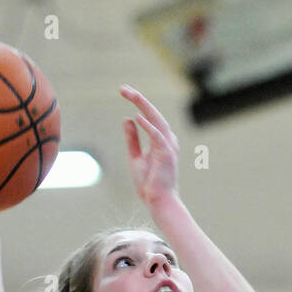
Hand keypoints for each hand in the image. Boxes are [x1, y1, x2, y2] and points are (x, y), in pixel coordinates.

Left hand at [120, 85, 178, 206]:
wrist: (158, 202)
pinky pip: (157, 136)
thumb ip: (132, 139)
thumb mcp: (135, 157)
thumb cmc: (149, 184)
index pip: (149, 116)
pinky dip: (148, 126)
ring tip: (130, 95)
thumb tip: (127, 120)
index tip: (123, 91)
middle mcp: (167, 140)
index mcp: (160, 140)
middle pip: (153, 114)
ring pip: (157, 120)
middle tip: (123, 88)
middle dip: (138, 99)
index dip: (137, 102)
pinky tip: (137, 116)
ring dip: (144, 106)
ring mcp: (168, 147)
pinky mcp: (167, 155)